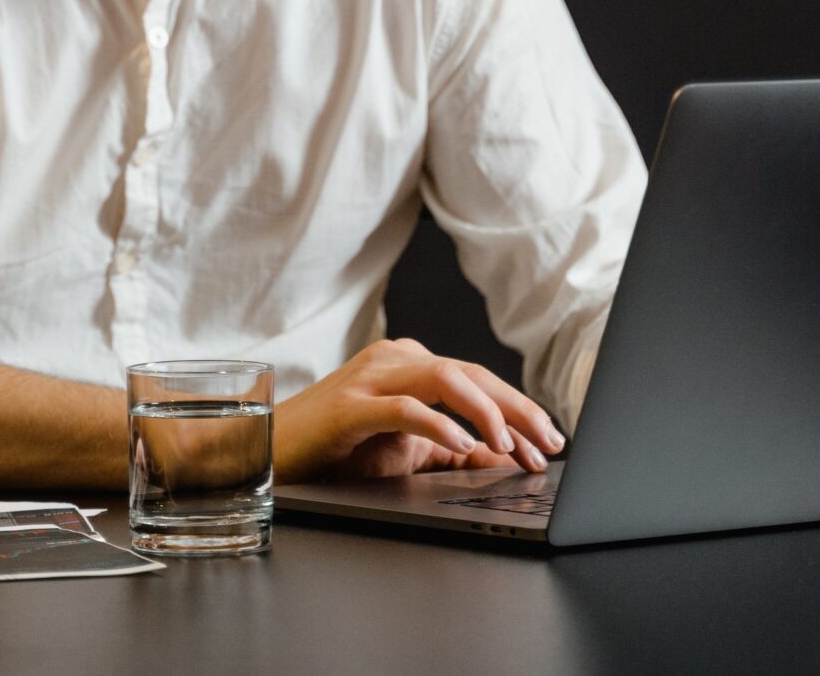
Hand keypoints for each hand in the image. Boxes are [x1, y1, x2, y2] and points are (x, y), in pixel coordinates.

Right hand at [273, 337, 565, 480]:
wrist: (268, 450)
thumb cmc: (336, 450)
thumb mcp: (404, 450)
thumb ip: (450, 449)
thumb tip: (504, 460)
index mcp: (409, 365)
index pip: (478, 380)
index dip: (520, 410)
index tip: (550, 443)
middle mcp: (394, 360)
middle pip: (471, 374)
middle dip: (518, 410)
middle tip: (550, 443)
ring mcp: (370, 378)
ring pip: (444, 378)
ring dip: (486, 412)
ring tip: (511, 445)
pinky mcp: (349, 406)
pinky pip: (404, 407)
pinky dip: (439, 424)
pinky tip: (463, 444)